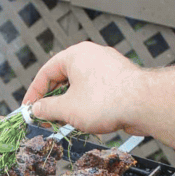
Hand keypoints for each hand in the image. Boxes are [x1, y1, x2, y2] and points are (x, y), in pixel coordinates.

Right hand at [23, 42, 144, 134]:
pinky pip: (96, 88)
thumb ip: (46, 109)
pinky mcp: (121, 78)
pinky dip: (86, 102)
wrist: (145, 104)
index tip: (29, 109)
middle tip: (45, 117)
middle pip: (63, 77)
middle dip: (52, 99)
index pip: (46, 72)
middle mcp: (92, 55)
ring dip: (69, 102)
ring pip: (80, 84)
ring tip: (65, 120)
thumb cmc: (105, 101)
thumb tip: (36, 110)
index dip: (34, 93)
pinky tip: (86, 117)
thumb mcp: (66, 109)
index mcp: (75, 55)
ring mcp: (108, 65)